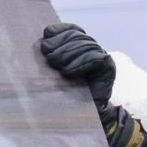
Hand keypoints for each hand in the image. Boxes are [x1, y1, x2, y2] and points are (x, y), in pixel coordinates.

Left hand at [41, 21, 134, 146]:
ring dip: (69, 53)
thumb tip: (39, 45)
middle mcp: (92, 50)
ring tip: (55, 64)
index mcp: (79, 48)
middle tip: (47, 55)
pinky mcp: (108, 68)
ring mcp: (101, 57)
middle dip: (61, 43)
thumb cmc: (64, 95)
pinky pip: (97, 58)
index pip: (73, 30)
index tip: (46, 34)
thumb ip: (50, 59)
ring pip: (87, 46)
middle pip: (79, 37)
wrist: (84, 115)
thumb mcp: (53, 75)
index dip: (61, 30)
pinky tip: (68, 72)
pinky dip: (81, 63)